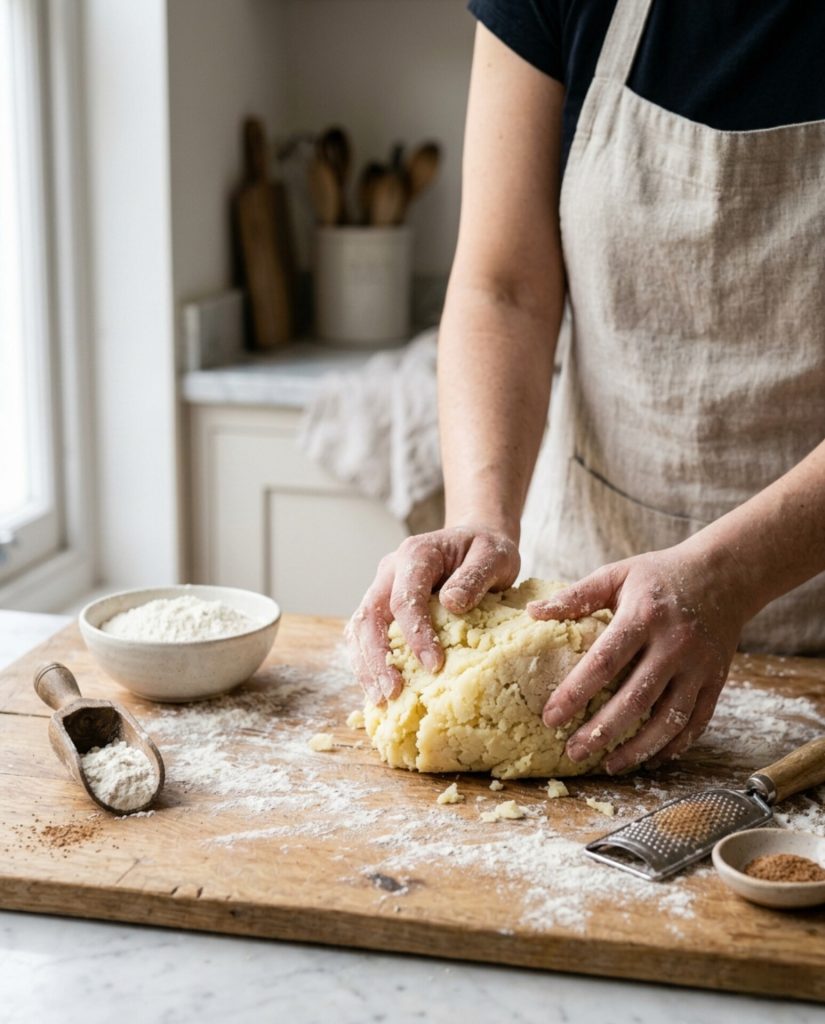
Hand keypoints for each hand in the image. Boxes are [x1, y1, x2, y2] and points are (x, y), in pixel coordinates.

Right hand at [346, 525, 519, 704]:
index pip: (404, 598)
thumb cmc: (486, 550)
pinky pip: (365, 636)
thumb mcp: (494, 556)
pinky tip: (378, 690)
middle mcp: (390, 571)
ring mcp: (382, 589)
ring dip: (366, 665)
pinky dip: (368, 663)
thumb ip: (475, 576)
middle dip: (377, 657)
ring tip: (380, 699)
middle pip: (369, 616)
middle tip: (392, 693)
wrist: (475, 541)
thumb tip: (452, 603)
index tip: (434, 665)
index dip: (415, 634)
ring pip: (359, 628)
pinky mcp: (384, 608)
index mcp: (415, 554)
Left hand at [527, 542, 747, 772]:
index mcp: (643, 617)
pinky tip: (650, 758)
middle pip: (635, 698)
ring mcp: (698, 666)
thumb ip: (576, 595)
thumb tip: (532, 612)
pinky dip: (674, 745)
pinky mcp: (716, 680)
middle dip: (602, 731)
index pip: (604, 661)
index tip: (550, 717)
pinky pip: (697, 721)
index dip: (575, 692)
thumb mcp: (617, 574)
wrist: (724, 574)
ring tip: (609, 764)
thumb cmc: (660, 575)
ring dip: (638, 748)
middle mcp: (673, 645)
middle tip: (573, 752)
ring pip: (669, 719)